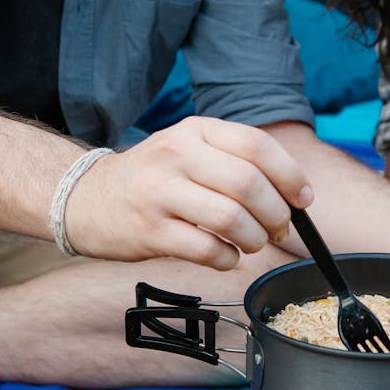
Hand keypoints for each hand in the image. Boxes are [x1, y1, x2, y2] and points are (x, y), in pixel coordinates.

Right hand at [64, 116, 312, 268]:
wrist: (85, 197)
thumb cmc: (154, 177)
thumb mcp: (190, 148)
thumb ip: (237, 160)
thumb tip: (296, 193)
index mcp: (196, 130)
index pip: (258, 146)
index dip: (290, 176)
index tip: (303, 200)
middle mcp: (178, 154)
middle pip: (250, 184)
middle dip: (276, 214)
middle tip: (279, 229)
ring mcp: (160, 193)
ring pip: (231, 219)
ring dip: (254, 239)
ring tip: (252, 243)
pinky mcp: (149, 231)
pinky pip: (207, 250)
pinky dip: (228, 259)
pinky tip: (226, 256)